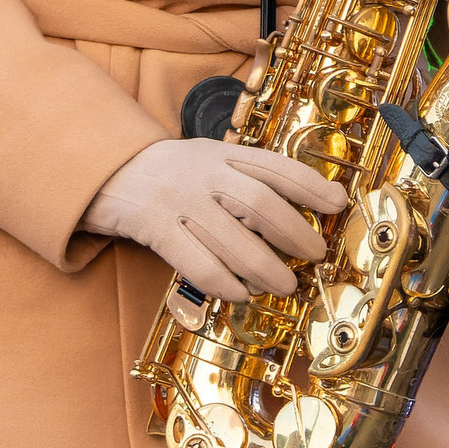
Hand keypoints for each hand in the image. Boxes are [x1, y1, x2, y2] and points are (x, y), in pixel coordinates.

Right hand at [82, 138, 348, 299]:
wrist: (110, 170)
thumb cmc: (175, 172)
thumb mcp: (213, 158)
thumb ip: (252, 175)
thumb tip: (311, 201)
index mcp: (223, 153)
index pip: (275, 167)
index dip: (311, 185)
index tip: (338, 204)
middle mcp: (205, 174)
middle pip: (260, 204)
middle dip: (294, 233)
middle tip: (315, 255)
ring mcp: (180, 201)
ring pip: (232, 238)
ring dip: (265, 267)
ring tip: (286, 284)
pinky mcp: (156, 229)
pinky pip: (195, 261)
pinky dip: (223, 282)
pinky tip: (241, 293)